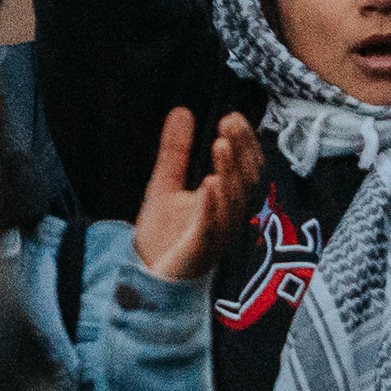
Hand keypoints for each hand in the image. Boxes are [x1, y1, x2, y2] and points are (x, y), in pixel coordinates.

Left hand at [134, 107, 264, 281]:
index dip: (243, 143)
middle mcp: (227, 220)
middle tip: (230, 123)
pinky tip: (208, 184)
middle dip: (240, 152)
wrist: (146, 281)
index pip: (244, 169)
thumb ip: (175, 150)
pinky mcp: (198, 253)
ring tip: (220, 144)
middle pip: (244, 182)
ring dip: (228, 172)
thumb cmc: (164, 238)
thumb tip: (183, 110)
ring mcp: (215, 237)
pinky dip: (211, 206)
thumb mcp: (166, 184)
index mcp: (224, 203)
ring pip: (232, 203)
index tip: (232, 117)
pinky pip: (210, 229)